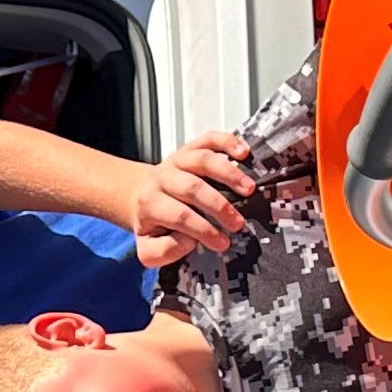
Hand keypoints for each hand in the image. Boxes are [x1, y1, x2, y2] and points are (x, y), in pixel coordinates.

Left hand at [131, 128, 254, 269]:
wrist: (141, 197)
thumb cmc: (153, 224)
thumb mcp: (147, 247)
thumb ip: (163, 251)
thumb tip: (189, 241)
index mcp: (151, 203)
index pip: (179, 216)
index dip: (203, 229)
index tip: (222, 242)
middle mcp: (162, 178)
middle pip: (193, 187)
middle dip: (219, 206)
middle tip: (237, 223)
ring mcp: (177, 160)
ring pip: (203, 160)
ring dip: (229, 174)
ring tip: (249, 189)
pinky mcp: (190, 148)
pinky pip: (208, 139)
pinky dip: (227, 142)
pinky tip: (244, 152)